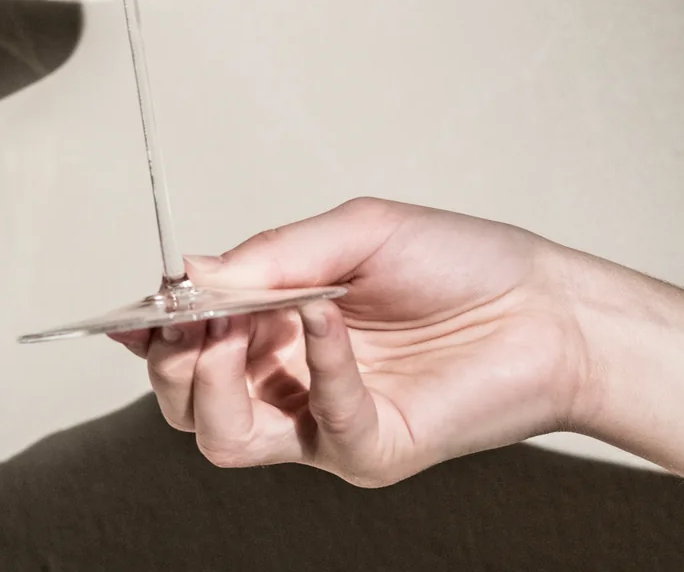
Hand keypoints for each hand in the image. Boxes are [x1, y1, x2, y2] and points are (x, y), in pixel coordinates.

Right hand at [111, 197, 589, 487]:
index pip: (189, 345)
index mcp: (274, 325)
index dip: (151, 333)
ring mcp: (325, 421)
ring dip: (215, 380)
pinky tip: (327, 317)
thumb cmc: (456, 261)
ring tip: (237, 325)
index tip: (137, 307)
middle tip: (194, 315)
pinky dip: (317, 364)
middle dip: (173, 360)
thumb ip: (270, 256)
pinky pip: (322, 424)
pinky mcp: (372, 449)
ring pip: (226, 438)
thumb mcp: (354, 232)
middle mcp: (289, 379)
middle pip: (187, 402)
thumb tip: (187, 272)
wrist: (546, 305)